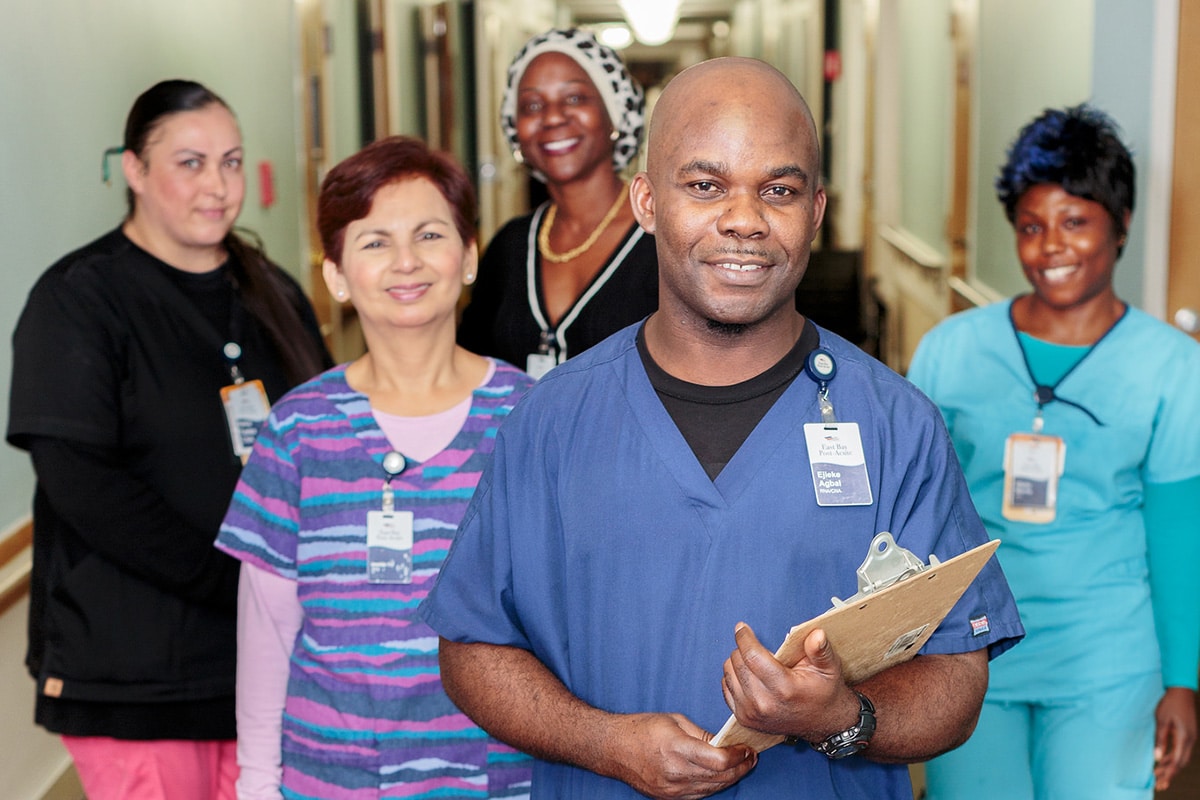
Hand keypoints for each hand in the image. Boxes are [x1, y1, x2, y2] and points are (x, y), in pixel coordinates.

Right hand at [606, 712, 756, 798]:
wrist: (613, 748)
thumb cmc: (641, 729)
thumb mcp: (674, 721)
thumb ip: (701, 734)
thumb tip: (723, 742)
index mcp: (677, 749)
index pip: (718, 760)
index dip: (738, 756)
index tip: (746, 748)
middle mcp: (675, 773)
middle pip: (720, 777)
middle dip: (740, 768)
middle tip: (751, 756)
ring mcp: (672, 789)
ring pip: (712, 789)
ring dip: (730, 778)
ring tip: (740, 765)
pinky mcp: (669, 797)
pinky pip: (699, 794)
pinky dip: (714, 785)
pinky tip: (720, 775)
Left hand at [721, 622, 857, 741]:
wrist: (822, 723)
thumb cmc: (824, 692)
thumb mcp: (829, 668)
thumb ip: (821, 650)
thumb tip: (817, 634)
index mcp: (784, 688)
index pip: (752, 656)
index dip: (744, 637)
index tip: (741, 627)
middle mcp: (764, 703)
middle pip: (738, 663)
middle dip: (743, 648)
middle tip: (756, 646)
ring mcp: (752, 713)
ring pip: (729, 674)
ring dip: (736, 661)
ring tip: (753, 661)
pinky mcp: (744, 719)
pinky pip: (726, 689)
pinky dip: (733, 677)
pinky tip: (747, 674)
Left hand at [1154, 686, 1196, 790]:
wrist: (1181, 690)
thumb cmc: (1169, 703)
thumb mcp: (1162, 720)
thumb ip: (1160, 740)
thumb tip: (1157, 758)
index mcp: (1184, 738)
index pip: (1177, 762)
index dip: (1168, 773)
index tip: (1160, 783)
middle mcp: (1190, 740)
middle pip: (1181, 763)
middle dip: (1170, 774)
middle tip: (1159, 785)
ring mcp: (1190, 737)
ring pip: (1181, 758)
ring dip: (1171, 766)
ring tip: (1158, 775)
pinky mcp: (1187, 734)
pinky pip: (1181, 750)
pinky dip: (1173, 757)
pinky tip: (1163, 761)